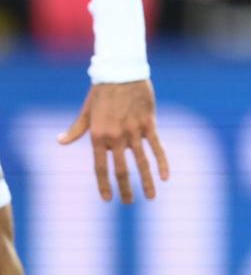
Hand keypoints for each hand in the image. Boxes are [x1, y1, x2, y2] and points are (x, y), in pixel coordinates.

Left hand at [60, 79, 169, 203]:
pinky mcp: (149, 124)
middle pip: (121, 169)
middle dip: (125, 188)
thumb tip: (60, 141)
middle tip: (129, 202)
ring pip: (141, 162)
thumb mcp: (86, 111)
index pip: (100, 167)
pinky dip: (162, 162)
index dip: (104, 185)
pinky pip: (156, 147)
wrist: (121, 72)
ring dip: (146, 181)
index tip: (108, 199)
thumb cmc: (102, 91)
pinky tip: (166, 177)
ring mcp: (134, 131)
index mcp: (98, 136)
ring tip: (150, 197)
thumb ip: (76, 129)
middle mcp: (116, 137)